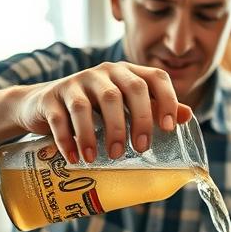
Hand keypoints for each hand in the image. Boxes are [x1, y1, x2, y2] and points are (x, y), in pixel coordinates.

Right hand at [12, 62, 192, 163]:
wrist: (44, 104)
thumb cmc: (93, 107)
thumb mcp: (124, 104)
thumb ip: (154, 108)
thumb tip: (186, 116)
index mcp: (127, 73)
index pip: (155, 77)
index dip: (167, 100)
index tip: (169, 128)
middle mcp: (103, 73)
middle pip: (125, 90)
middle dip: (136, 121)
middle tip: (139, 149)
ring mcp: (75, 82)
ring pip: (88, 105)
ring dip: (96, 134)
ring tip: (101, 158)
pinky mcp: (51, 97)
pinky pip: (60, 118)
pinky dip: (68, 140)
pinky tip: (76, 158)